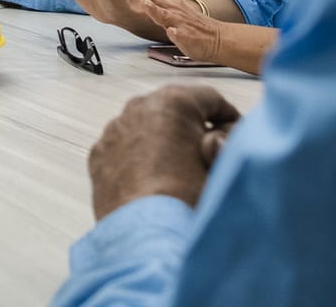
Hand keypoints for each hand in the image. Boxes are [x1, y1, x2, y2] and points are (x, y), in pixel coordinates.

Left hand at [88, 85, 241, 218]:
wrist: (146, 237)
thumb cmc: (189, 201)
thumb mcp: (224, 165)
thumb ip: (227, 142)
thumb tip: (216, 139)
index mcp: (173, 102)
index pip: (210, 98)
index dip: (230, 117)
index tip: (237, 137)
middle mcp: (138, 107)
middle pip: (176, 110)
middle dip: (195, 129)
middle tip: (210, 156)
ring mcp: (114, 130)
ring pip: (148, 127)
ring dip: (165, 142)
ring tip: (180, 173)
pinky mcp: (98, 154)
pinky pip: (126, 147)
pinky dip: (140, 157)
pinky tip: (154, 181)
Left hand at [126, 0, 276, 75]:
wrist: (216, 38)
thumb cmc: (191, 24)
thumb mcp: (171, 8)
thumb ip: (156, 1)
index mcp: (168, 0)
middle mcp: (172, 8)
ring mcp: (178, 21)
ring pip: (163, 13)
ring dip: (153, 6)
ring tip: (143, 0)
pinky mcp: (186, 36)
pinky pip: (179, 34)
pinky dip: (175, 32)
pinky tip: (171, 31)